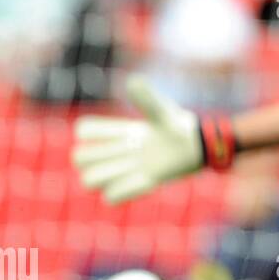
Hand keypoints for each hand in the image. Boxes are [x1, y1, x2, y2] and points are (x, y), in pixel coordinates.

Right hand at [71, 75, 204, 203]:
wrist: (199, 147)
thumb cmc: (180, 126)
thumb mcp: (164, 112)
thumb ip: (147, 99)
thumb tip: (132, 81)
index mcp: (119, 131)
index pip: (83, 130)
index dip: (92, 132)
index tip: (125, 131)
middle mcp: (117, 152)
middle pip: (79, 159)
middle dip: (94, 156)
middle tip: (126, 152)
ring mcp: (126, 170)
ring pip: (89, 181)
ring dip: (107, 176)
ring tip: (134, 168)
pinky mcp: (138, 185)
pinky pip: (111, 198)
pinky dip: (124, 191)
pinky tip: (148, 180)